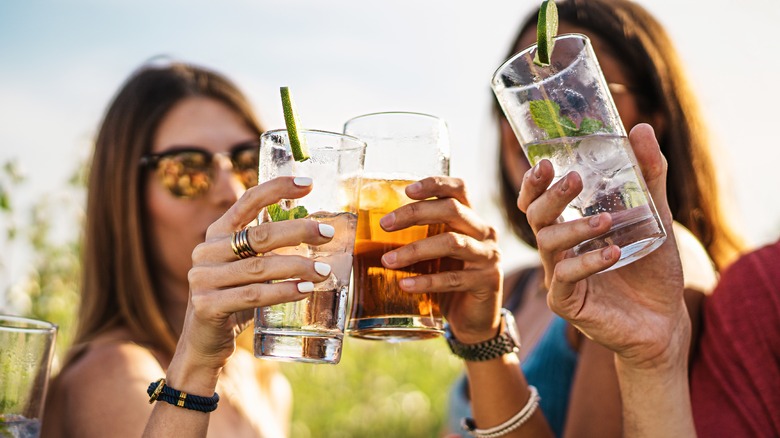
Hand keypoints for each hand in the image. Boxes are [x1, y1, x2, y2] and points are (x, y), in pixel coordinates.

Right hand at [173, 177, 333, 386]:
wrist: (205, 343)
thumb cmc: (236, 298)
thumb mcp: (251, 267)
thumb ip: (272, 249)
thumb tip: (320, 229)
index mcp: (218, 233)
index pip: (248, 201)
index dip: (277, 188)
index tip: (308, 182)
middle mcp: (207, 251)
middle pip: (259, 235)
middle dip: (298, 231)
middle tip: (328, 233)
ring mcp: (203, 278)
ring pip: (259, 268)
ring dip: (297, 267)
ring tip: (324, 270)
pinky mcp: (207, 305)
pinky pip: (253, 295)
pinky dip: (283, 292)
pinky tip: (304, 290)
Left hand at [378, 176, 502, 343]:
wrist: (475, 318)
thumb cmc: (450, 278)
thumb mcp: (437, 253)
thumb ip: (420, 237)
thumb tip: (374, 229)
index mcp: (471, 218)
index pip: (458, 189)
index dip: (435, 184)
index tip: (407, 190)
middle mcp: (484, 232)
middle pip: (452, 210)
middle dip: (415, 213)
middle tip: (385, 224)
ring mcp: (488, 256)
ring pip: (451, 242)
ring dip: (415, 250)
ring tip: (387, 260)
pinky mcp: (487, 281)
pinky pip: (452, 279)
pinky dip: (426, 281)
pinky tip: (405, 285)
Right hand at [516, 124, 688, 369]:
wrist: (665, 322)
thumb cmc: (652, 270)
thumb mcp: (655, 216)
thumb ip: (648, 176)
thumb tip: (640, 128)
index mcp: (569, 228)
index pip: (537, 201)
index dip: (534, 183)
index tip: (545, 162)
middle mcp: (558, 251)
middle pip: (536, 217)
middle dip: (550, 197)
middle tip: (573, 180)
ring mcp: (559, 277)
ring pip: (548, 245)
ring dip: (575, 229)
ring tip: (607, 221)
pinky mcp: (567, 303)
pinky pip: (565, 278)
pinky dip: (588, 263)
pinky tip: (613, 254)